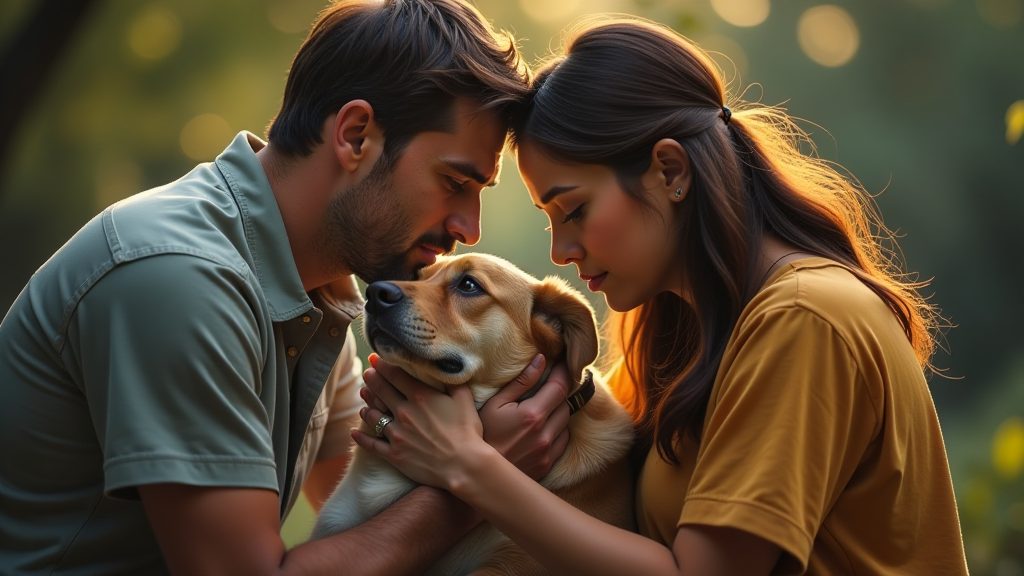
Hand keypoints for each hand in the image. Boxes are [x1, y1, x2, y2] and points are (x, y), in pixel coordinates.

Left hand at [353, 355, 490, 490]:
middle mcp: (404, 412)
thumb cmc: (467, 432)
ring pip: (373, 416)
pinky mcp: (394, 454)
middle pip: (381, 391)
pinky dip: (361, 439)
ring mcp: (396, 434)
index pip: (395, 375)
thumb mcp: (465, 400)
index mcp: (420, 396)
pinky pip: (372, 445)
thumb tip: (451, 371)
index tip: (375, 358)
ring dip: (367, 405)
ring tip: (363, 397)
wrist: (463, 465)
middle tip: (367, 374)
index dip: (383, 365)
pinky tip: (354, 433)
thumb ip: (455, 383)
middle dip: (372, 380)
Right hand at [479, 354, 570, 479]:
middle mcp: (545, 434)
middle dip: (559, 393)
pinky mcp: (547, 464)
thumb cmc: (483, 434)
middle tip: (549, 386)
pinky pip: (562, 441)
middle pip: (565, 405)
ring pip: (565, 423)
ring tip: (543, 408)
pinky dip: (557, 431)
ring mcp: (548, 451)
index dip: (564, 373)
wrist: (478, 473)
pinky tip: (542, 429)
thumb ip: (521, 381)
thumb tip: (541, 360)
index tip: (562, 364)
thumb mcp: (496, 403)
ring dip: (558, 413)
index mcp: (532, 415)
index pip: (560, 387)